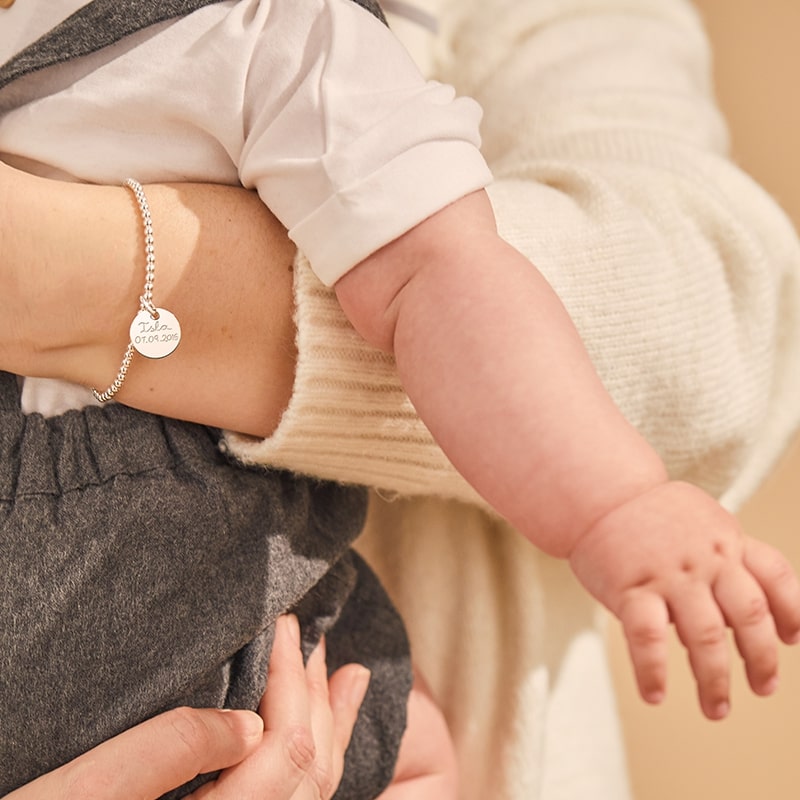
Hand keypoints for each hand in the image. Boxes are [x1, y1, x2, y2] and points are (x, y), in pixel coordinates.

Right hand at [7, 615, 369, 799]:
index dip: (291, 679)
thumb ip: (172, 751)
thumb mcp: (91, 787)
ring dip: (330, 724)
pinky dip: (319, 759)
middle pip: (310, 769)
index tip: (285, 625)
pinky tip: (326, 731)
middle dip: (315, 693)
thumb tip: (249, 721)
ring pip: (314, 792)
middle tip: (308, 634)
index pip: (285, 747)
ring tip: (348, 675)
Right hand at [569, 481, 799, 719]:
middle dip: (761, 659)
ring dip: (714, 679)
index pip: (775, 575)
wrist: (597, 493)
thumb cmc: (646, 514)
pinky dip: (653, 671)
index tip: (792, 639)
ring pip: (706, 635)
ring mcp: (669, 574)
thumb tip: (723, 627)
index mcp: (726, 540)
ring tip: (715, 708)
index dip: (792, 610)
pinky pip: (648, 637)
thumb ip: (720, 561)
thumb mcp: (698, 521)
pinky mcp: (630, 587)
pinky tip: (654, 695)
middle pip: (750, 615)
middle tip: (763, 687)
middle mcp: (705, 558)